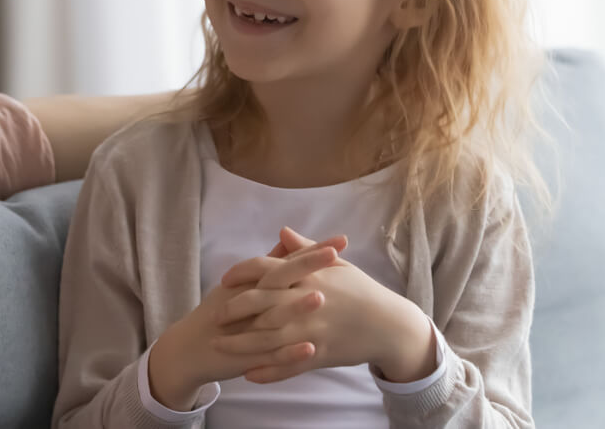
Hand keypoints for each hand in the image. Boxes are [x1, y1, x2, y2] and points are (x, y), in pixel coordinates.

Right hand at [147, 238, 341, 409]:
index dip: (310, 251)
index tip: (340, 240)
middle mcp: (253, 301)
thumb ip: (268, 264)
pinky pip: (272, 356)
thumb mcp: (241, 285)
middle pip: (281, 279)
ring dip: (297, 307)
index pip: (286, 261)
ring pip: (276, 317)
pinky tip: (310, 350)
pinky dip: (290, 354)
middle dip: (307, 266)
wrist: (192, 348)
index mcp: (254, 282)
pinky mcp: (249, 356)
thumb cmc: (221, 312)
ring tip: (321, 298)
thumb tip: (288, 238)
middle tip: (334, 254)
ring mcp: (251, 329)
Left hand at [216, 227, 437, 384]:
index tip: (226, 278)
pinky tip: (249, 374)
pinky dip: (268, 371)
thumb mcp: (336, 265)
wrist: (389, 324)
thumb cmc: (362, 291)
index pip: (266, 268)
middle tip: (215, 315)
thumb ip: (304, 250)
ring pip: (268, 338)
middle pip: (260, 303)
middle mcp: (306, 301)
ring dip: (241, 344)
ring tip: (220, 347)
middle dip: (234, 309)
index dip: (242, 272)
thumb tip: (282, 231)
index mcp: (309, 275)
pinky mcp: (319, 356)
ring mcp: (312, 330)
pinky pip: (288, 366)